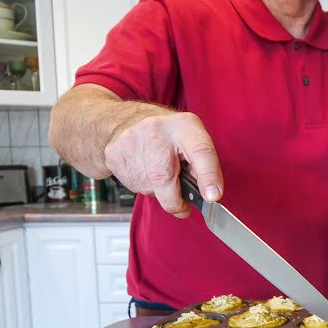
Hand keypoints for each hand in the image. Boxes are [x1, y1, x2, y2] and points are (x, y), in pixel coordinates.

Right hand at [104, 111, 221, 218]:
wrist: (128, 121)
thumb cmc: (168, 135)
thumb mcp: (193, 140)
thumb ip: (204, 165)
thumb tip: (209, 193)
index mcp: (184, 126)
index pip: (200, 151)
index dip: (208, 176)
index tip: (212, 196)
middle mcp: (155, 130)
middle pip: (164, 177)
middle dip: (174, 200)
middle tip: (182, 207)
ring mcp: (131, 141)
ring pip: (147, 186)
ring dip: (157, 191)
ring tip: (160, 174)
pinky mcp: (114, 154)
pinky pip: (132, 186)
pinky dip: (142, 186)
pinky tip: (143, 170)